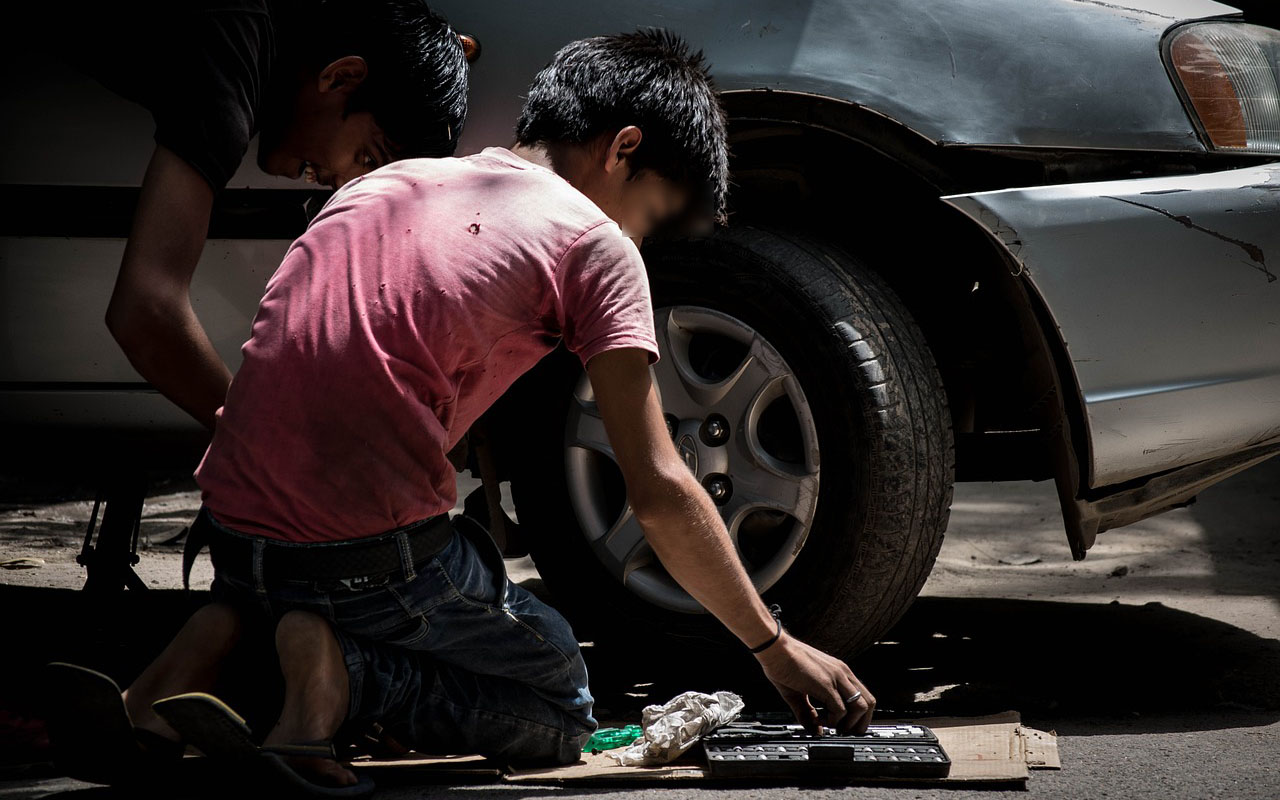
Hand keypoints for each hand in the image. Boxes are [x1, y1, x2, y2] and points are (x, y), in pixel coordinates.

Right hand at [754, 632, 874, 734]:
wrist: (774, 649)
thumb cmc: (783, 664)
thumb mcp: (799, 692)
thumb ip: (808, 713)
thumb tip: (816, 731)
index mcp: (839, 672)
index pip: (863, 696)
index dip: (859, 716)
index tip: (847, 727)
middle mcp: (842, 673)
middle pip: (869, 703)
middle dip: (860, 723)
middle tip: (843, 732)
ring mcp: (836, 677)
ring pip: (860, 707)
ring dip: (848, 723)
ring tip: (831, 726)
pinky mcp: (826, 684)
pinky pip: (840, 709)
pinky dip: (832, 721)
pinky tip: (817, 719)